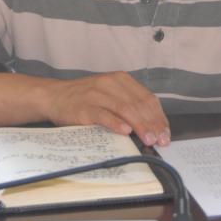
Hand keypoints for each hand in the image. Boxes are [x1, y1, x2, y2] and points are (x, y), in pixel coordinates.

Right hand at [44, 71, 170, 146]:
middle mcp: (111, 83)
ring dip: (140, 125)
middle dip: (152, 124)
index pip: (147, 98)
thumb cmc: (85, 99)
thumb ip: (129, 105)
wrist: (54, 96)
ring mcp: (98, 94)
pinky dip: (116, 123)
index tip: (165, 133)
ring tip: (149, 139)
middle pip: (138, 104)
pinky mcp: (85, 107)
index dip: (159, 116)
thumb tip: (152, 126)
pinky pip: (104, 115)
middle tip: (160, 140)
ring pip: (125, 109)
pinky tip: (126, 131)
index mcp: (121, 79)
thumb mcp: (110, 95)